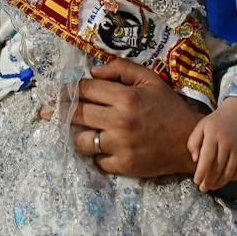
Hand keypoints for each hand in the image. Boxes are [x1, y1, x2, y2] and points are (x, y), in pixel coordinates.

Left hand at [39, 58, 205, 177]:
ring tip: (79, 132)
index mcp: (125, 97)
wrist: (189, 142)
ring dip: (78, 135)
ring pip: (81, 141)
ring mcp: (120, 145)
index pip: (85, 90)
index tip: (59, 92)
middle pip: (77, 114)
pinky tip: (102, 147)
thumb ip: (121, 70)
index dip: (69, 89)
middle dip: (60, 111)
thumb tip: (92, 71)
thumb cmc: (168, 107)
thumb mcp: (149, 80)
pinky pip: (97, 160)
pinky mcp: (123, 165)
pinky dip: (97, 154)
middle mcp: (119, 121)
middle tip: (48, 111)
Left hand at [187, 97, 236, 191]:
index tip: (196, 181)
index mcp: (213, 135)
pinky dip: (233, 177)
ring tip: (212, 187)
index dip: (201, 172)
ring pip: (230, 170)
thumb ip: (193, 142)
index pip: (207, 158)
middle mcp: (227, 142)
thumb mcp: (200, 127)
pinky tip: (225, 180)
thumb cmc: (215, 122)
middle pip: (218, 167)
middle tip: (203, 188)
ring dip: (220, 182)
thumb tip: (195, 160)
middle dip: (210, 180)